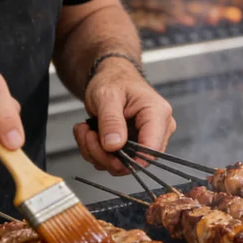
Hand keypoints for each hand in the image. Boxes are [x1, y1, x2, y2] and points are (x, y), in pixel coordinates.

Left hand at [72, 58, 174, 174]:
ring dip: (96, 153)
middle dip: (105, 154)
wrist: (110, 77)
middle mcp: (157, 131)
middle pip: (135, 161)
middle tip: (87, 135)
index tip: (106, 151)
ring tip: (85, 131)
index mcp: (158, 114)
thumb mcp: (107, 95)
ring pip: (122, 165)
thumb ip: (111, 120)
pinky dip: (96, 152)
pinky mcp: (132, 147)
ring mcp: (145, 140)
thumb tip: (114, 146)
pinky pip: (114, 161)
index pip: (151, 150)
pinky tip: (88, 133)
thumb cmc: (113, 80)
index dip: (129, 159)